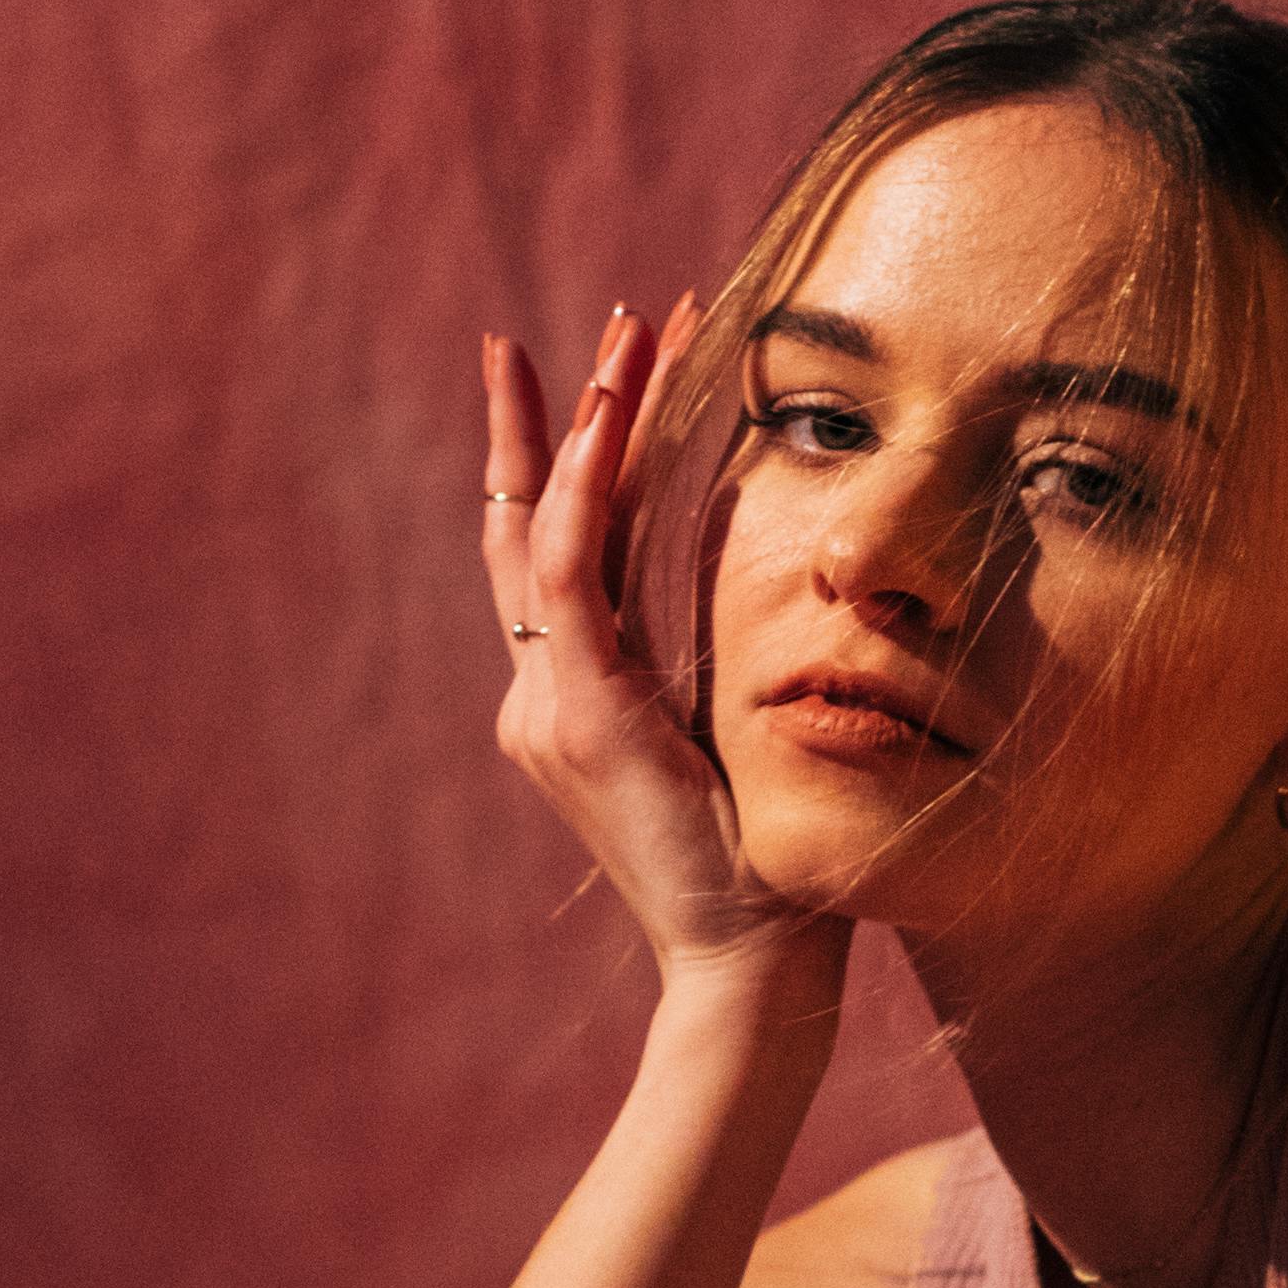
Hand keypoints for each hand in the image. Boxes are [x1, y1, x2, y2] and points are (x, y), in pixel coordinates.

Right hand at [481, 301, 844, 1010]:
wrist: (744, 957)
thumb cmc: (761, 864)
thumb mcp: (730, 735)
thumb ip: (713, 659)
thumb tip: (754, 564)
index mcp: (569, 702)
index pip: (557, 554)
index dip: (570, 463)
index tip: (601, 372)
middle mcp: (539, 695)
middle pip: (525, 527)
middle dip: (545, 420)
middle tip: (566, 330)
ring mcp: (548, 704)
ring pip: (548, 529)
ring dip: (585, 423)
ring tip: (623, 336)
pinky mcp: (580, 713)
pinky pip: (567, 576)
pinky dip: (579, 488)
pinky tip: (603, 415)